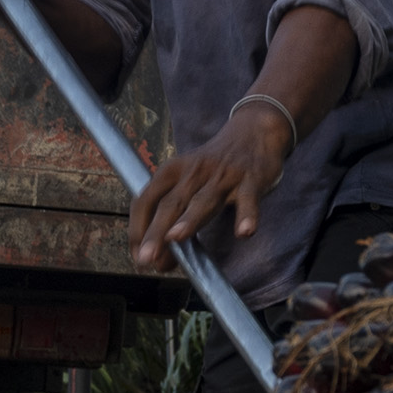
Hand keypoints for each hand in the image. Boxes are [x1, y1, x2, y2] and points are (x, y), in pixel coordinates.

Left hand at [129, 104, 290, 267]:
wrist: (254, 132)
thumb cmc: (214, 168)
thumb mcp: (188, 183)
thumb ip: (175, 219)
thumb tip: (162, 259)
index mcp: (172, 171)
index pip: (146, 201)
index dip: (138, 230)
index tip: (138, 257)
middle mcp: (193, 172)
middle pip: (171, 203)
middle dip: (156, 231)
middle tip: (146, 258)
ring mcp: (223, 175)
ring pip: (204, 200)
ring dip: (189, 220)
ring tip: (176, 238)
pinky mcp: (251, 179)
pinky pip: (248, 199)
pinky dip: (247, 215)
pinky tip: (244, 232)